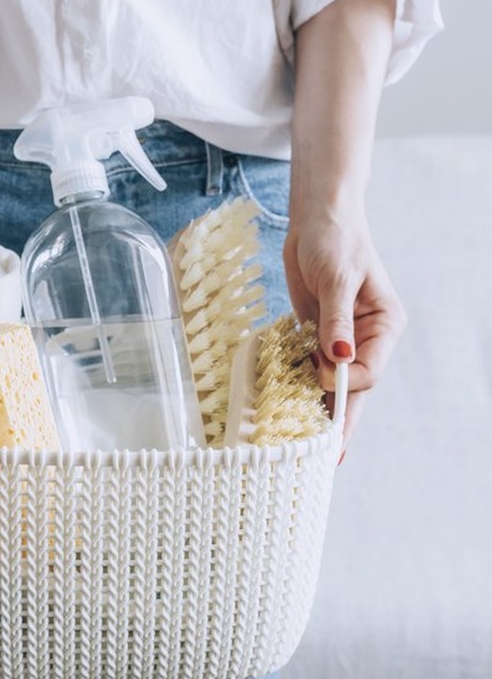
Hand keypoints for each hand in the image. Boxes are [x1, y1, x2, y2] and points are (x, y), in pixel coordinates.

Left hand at [283, 205, 405, 446]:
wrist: (316, 220)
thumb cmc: (335, 241)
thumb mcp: (336, 278)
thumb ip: (336, 320)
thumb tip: (338, 357)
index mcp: (385, 326)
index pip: (367, 370)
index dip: (342, 378)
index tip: (319, 371)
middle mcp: (369, 339)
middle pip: (355, 388)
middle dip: (339, 420)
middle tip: (326, 459)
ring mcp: (344, 339)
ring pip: (334, 385)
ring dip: (319, 410)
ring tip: (306, 449)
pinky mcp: (320, 335)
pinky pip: (313, 368)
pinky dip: (304, 388)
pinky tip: (293, 413)